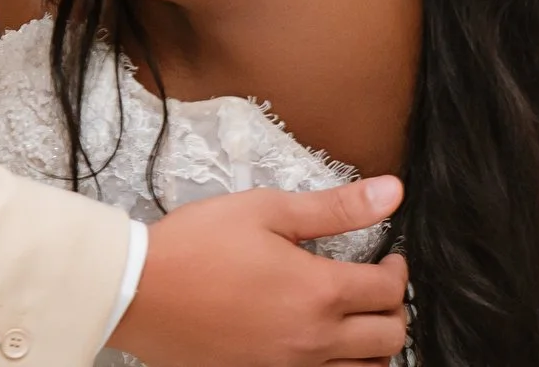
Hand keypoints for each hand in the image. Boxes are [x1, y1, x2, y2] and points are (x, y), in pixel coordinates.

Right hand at [111, 176, 409, 366]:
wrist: (140, 292)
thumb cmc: (196, 246)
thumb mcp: (266, 211)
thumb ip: (335, 207)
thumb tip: (391, 193)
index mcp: (318, 291)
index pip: (388, 290)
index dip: (398, 269)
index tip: (388, 257)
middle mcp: (313, 339)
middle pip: (389, 337)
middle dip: (393, 308)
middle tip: (377, 286)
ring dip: (374, 345)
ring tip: (357, 318)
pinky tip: (325, 346)